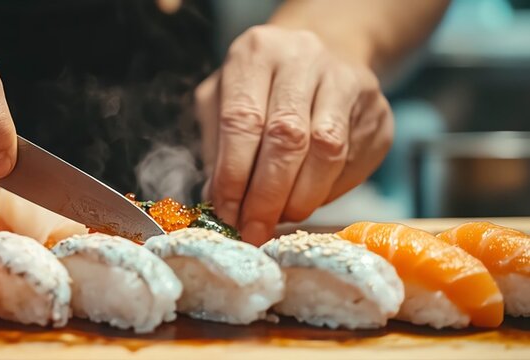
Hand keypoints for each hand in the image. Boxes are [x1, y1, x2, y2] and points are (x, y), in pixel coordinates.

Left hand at [196, 25, 393, 244]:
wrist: (319, 60)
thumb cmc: (258, 90)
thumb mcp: (221, 103)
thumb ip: (216, 148)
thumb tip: (219, 200)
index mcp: (257, 53)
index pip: (243, 120)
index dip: (233, 175)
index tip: (227, 213)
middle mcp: (305, 58)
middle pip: (288, 137)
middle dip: (267, 195)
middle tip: (253, 228)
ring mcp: (348, 81)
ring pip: (327, 152)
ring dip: (300, 198)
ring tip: (279, 218)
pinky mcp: (378, 110)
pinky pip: (354, 163)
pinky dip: (327, 192)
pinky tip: (307, 200)